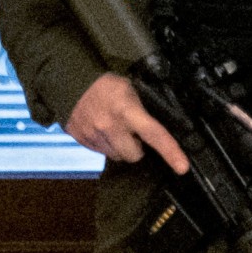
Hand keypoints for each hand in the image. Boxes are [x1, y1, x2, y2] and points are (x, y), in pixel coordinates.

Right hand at [65, 70, 187, 174]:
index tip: (182, 168)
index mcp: (127, 111)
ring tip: (116, 131)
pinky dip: (105, 146)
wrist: (69, 84)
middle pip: (134, 155)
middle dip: (138, 149)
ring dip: (120, 148)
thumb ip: (142, 112)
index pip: (153, 134)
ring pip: (116, 157)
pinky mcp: (80, 141)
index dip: (170, 152)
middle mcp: (109, 127)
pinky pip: (100, 153)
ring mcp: (93, 136)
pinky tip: (102, 131)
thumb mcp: (130, 91)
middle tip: (134, 135)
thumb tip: (156, 130)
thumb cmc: (106, 86)